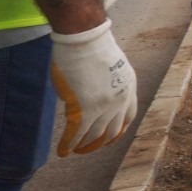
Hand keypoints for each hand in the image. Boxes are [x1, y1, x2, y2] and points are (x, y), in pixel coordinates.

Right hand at [50, 19, 136, 156]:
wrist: (84, 39)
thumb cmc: (92, 46)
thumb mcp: (112, 65)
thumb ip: (109, 82)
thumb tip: (94, 94)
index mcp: (129, 87)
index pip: (128, 116)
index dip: (118, 129)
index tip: (110, 137)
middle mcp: (121, 100)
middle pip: (113, 130)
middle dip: (101, 142)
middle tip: (89, 147)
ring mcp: (104, 107)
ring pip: (95, 135)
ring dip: (84, 146)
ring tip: (75, 150)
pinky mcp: (84, 110)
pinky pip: (76, 134)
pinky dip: (68, 145)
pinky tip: (62, 151)